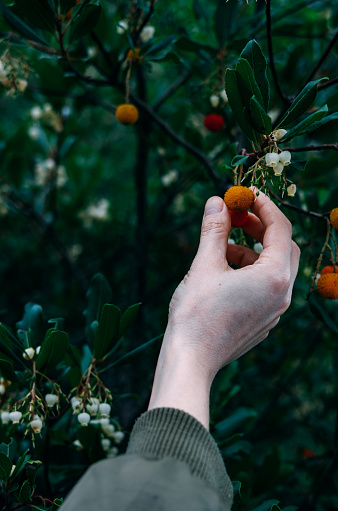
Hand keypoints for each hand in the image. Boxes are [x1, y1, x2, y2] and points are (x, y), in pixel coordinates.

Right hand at [148, 190, 299, 427]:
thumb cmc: (197, 314)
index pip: (281, 229)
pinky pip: (264, 287)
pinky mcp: (263, 321)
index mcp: (275, 277)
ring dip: (251, 251)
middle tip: (238, 216)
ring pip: (272, 269)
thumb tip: (217, 202)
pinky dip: (249, 271)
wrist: (191, 360)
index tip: (247, 195)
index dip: (265, 206)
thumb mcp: (204, 264)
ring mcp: (274, 311)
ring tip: (220, 247)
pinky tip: (222, 271)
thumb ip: (214, 229)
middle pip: (283, 248)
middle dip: (261, 228)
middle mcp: (282, 295)